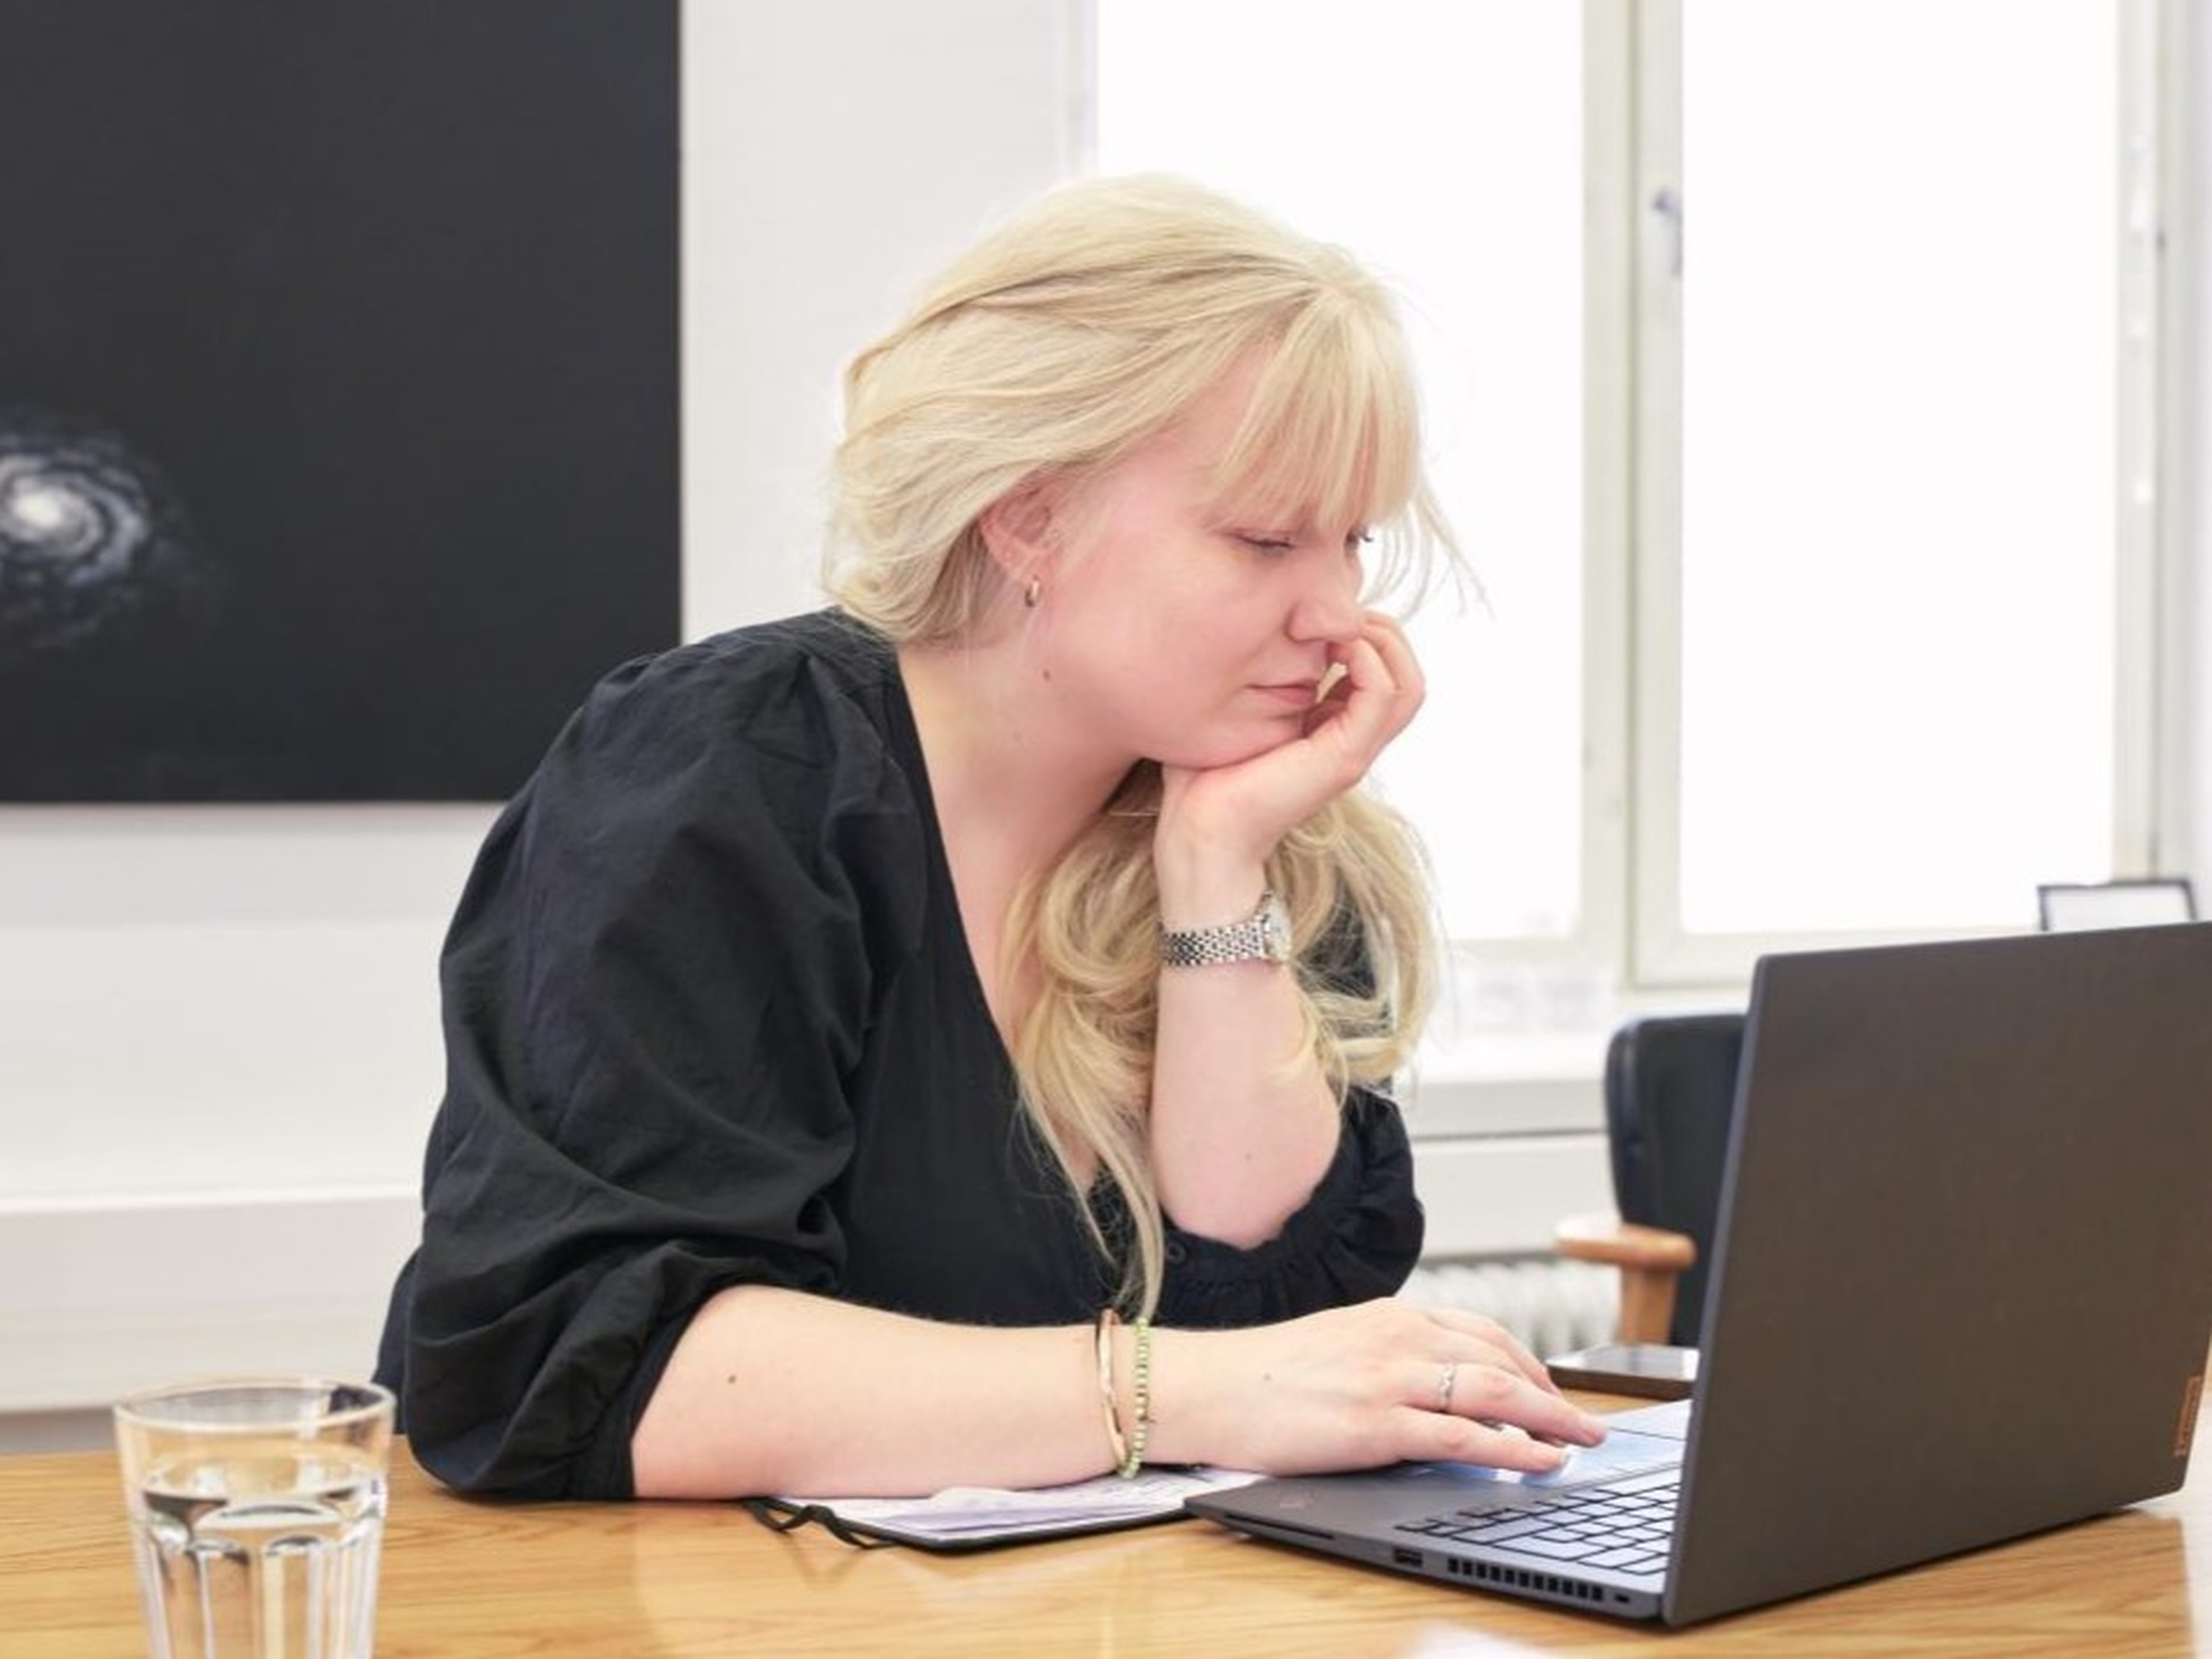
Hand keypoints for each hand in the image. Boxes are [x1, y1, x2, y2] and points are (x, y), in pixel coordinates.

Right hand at [1154, 1297, 1609, 1477]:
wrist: (1205, 1387)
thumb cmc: (1259, 1375)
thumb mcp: (1336, 1346)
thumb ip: (1386, 1356)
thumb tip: (1432, 1386)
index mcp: (1387, 1316)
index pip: (1480, 1331)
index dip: (1528, 1363)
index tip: (1552, 1391)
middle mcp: (1396, 1337)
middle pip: (1499, 1358)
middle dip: (1552, 1393)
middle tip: (1586, 1423)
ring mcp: (1388, 1379)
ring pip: (1492, 1391)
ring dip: (1548, 1418)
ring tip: (1580, 1442)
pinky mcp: (1375, 1424)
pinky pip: (1460, 1435)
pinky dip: (1509, 1448)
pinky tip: (1536, 1461)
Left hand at [1157, 612, 1424, 874]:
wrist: (1199, 830)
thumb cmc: (1203, 775)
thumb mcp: (1234, 712)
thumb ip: (1254, 678)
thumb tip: (1246, 631)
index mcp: (1332, 731)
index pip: (1380, 672)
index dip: (1362, 633)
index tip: (1319, 616)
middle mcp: (1351, 741)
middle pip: (1406, 675)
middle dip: (1382, 631)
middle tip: (1338, 615)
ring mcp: (1354, 751)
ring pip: (1408, 685)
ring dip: (1382, 642)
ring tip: (1341, 628)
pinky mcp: (1344, 758)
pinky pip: (1383, 696)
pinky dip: (1367, 661)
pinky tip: (1331, 647)